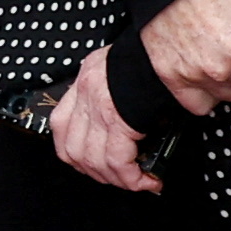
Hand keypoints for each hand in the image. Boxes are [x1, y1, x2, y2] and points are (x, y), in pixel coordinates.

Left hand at [46, 50, 162, 194]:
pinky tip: (145, 180)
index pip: (60, 124)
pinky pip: (117, 161)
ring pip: (92, 160)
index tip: (89, 162)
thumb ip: (118, 92)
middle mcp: (86, 94)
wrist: (170, 48)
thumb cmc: (155, 58)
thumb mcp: (124, 70)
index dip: (73, 151)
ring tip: (135, 182)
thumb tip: (130, 121)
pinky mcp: (118, 121)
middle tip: (117, 178)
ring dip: (115, 179)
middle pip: (72, 149)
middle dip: (95, 172)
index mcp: (86, 79)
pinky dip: (131, 178)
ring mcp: (98, 108)